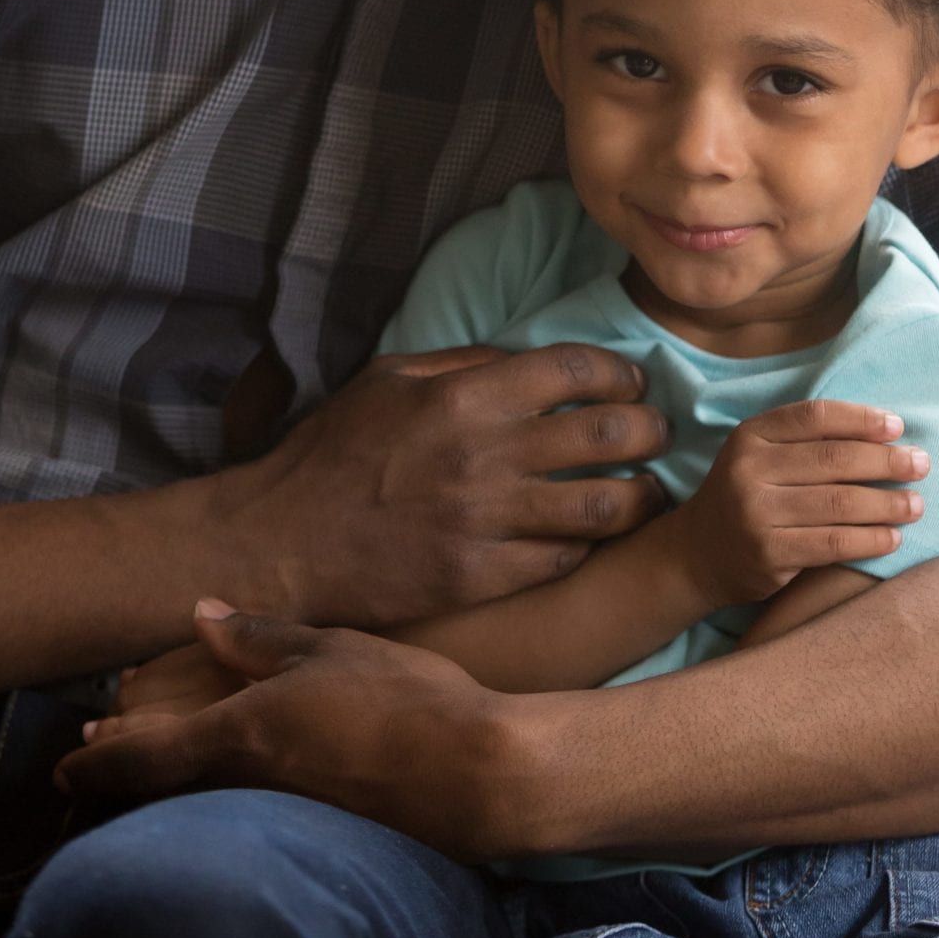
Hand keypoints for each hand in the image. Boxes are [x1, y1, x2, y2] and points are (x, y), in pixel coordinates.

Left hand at [66, 601, 532, 862]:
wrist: (475, 777)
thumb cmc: (405, 699)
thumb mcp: (332, 648)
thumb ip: (262, 639)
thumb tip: (202, 616)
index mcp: (239, 734)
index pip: (142, 757)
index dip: (96, 764)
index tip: (65, 768)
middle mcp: (245, 786)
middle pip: (161, 791)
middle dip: (122, 777)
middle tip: (90, 766)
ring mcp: (279, 819)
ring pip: (197, 809)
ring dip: (164, 792)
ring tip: (145, 775)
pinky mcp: (315, 838)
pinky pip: (240, 823)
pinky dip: (212, 807)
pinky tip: (227, 796)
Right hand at [203, 342, 670, 628]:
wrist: (282, 541)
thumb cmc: (331, 453)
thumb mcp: (388, 380)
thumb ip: (463, 363)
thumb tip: (528, 358)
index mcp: (464, 397)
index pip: (575, 370)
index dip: (620, 373)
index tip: (632, 383)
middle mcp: (485, 455)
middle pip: (607, 434)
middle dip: (649, 429)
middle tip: (657, 433)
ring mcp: (486, 522)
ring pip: (603, 505)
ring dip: (640, 495)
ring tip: (649, 491)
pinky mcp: (480, 579)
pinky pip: (563, 559)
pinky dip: (589, 544)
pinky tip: (594, 535)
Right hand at [659, 400, 928, 610]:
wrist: (698, 554)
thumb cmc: (749, 496)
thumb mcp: (762, 456)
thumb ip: (807, 441)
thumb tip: (887, 431)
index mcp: (751, 435)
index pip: (815, 416)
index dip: (861, 418)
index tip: (898, 427)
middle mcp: (749, 470)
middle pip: (833, 459)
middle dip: (885, 461)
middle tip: (921, 465)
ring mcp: (757, 514)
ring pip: (838, 503)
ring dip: (887, 503)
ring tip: (917, 505)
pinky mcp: (768, 554)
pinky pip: (833, 543)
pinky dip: (870, 539)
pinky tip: (894, 537)